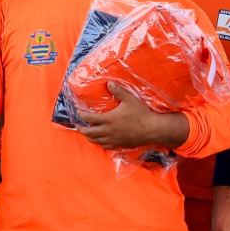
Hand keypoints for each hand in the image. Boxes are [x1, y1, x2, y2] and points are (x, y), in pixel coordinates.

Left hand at [75, 82, 190, 151]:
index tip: (78, 112)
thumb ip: (118, 91)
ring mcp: (113, 140)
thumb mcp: (130, 99)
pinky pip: (105, 146)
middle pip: (88, 133)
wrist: (152, 130)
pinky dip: (99, 143)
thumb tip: (109, 83)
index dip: (81, 115)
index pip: (89, 119)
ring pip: (95, 141)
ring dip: (88, 137)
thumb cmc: (141, 114)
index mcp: (108, 120)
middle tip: (77, 125)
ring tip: (86, 132)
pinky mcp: (119, 145)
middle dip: (81, 129)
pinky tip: (100, 139)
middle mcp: (108, 131)